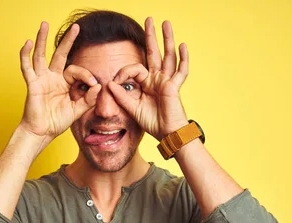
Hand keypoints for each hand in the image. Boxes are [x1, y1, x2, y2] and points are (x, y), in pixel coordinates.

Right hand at [18, 22, 100, 138]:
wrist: (42, 132)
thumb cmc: (57, 122)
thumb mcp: (77, 110)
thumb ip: (88, 99)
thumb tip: (98, 86)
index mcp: (64, 83)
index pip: (76, 70)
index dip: (86, 75)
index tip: (93, 85)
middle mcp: (52, 78)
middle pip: (60, 54)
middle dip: (68, 41)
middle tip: (76, 27)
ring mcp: (41, 79)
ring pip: (41, 55)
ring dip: (42, 39)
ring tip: (44, 24)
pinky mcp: (32, 84)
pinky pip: (27, 67)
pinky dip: (25, 55)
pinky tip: (27, 43)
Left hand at [108, 18, 188, 140]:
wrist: (166, 133)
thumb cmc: (152, 122)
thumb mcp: (132, 108)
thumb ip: (121, 96)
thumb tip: (109, 82)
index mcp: (147, 83)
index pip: (134, 68)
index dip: (123, 72)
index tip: (115, 81)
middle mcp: (157, 79)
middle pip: (154, 53)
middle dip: (151, 36)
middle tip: (149, 19)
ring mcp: (167, 81)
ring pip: (168, 56)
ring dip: (167, 39)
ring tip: (167, 23)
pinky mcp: (174, 87)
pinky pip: (181, 71)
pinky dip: (183, 58)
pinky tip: (182, 45)